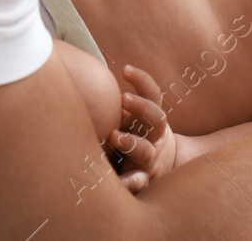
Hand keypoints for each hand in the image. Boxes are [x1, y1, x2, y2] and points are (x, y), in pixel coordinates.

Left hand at [106, 63, 178, 192]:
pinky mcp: (144, 179)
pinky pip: (138, 182)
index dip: (142, 81)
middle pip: (156, 119)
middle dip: (141, 107)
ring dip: (131, 142)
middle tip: (124, 98)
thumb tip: (88, 75)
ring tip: (115, 136)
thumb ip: (121, 104)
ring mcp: (151, 159)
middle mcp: (155, 137)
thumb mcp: (135, 118)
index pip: (153, 95)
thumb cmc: (139, 135)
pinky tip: (118, 182)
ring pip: (146, 150)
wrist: (164, 168)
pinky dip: (129, 182)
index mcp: (152, 118)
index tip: (126, 69)